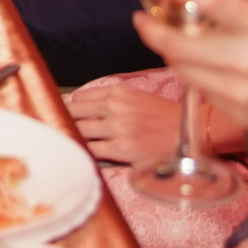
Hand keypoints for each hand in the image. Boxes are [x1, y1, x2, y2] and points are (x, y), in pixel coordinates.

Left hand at [65, 80, 182, 166]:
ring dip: (72, 137)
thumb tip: (79, 107)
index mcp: (117, 92)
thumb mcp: (136, 97)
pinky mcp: (122, 149)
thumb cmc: (164, 116)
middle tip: (56, 130)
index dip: (66, 108)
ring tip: (66, 144)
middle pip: (73, 113)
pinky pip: (91, 150)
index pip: (78, 97)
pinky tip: (81, 155)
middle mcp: (114, 107)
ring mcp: (117, 128)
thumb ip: (110, 101)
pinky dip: (84, 153)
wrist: (191, 133)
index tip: (59, 114)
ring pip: (79, 131)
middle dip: (63, 121)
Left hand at [136, 0, 247, 152]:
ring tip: (168, 36)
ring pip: (182, 67)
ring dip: (168, 50)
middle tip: (142, 17)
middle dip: (152, 29)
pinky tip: (197, 61)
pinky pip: (197, 87)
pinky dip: (190, 71)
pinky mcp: (234, 111)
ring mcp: (239, 91)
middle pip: (180, 43)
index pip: (213, 0)